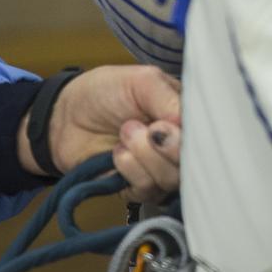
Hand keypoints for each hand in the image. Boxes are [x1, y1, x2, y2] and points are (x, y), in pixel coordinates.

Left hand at [17, 65, 182, 201]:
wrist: (63, 117)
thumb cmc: (103, 91)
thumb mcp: (141, 81)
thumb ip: (170, 98)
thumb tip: (189, 125)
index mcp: (185, 113)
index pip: (208, 132)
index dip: (193, 135)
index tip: (166, 124)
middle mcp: (178, 143)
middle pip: (195, 161)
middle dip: (170, 147)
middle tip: (149, 128)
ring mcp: (159, 167)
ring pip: (172, 178)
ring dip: (145, 156)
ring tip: (125, 133)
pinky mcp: (138, 187)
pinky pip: (148, 190)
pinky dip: (130, 170)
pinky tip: (116, 154)